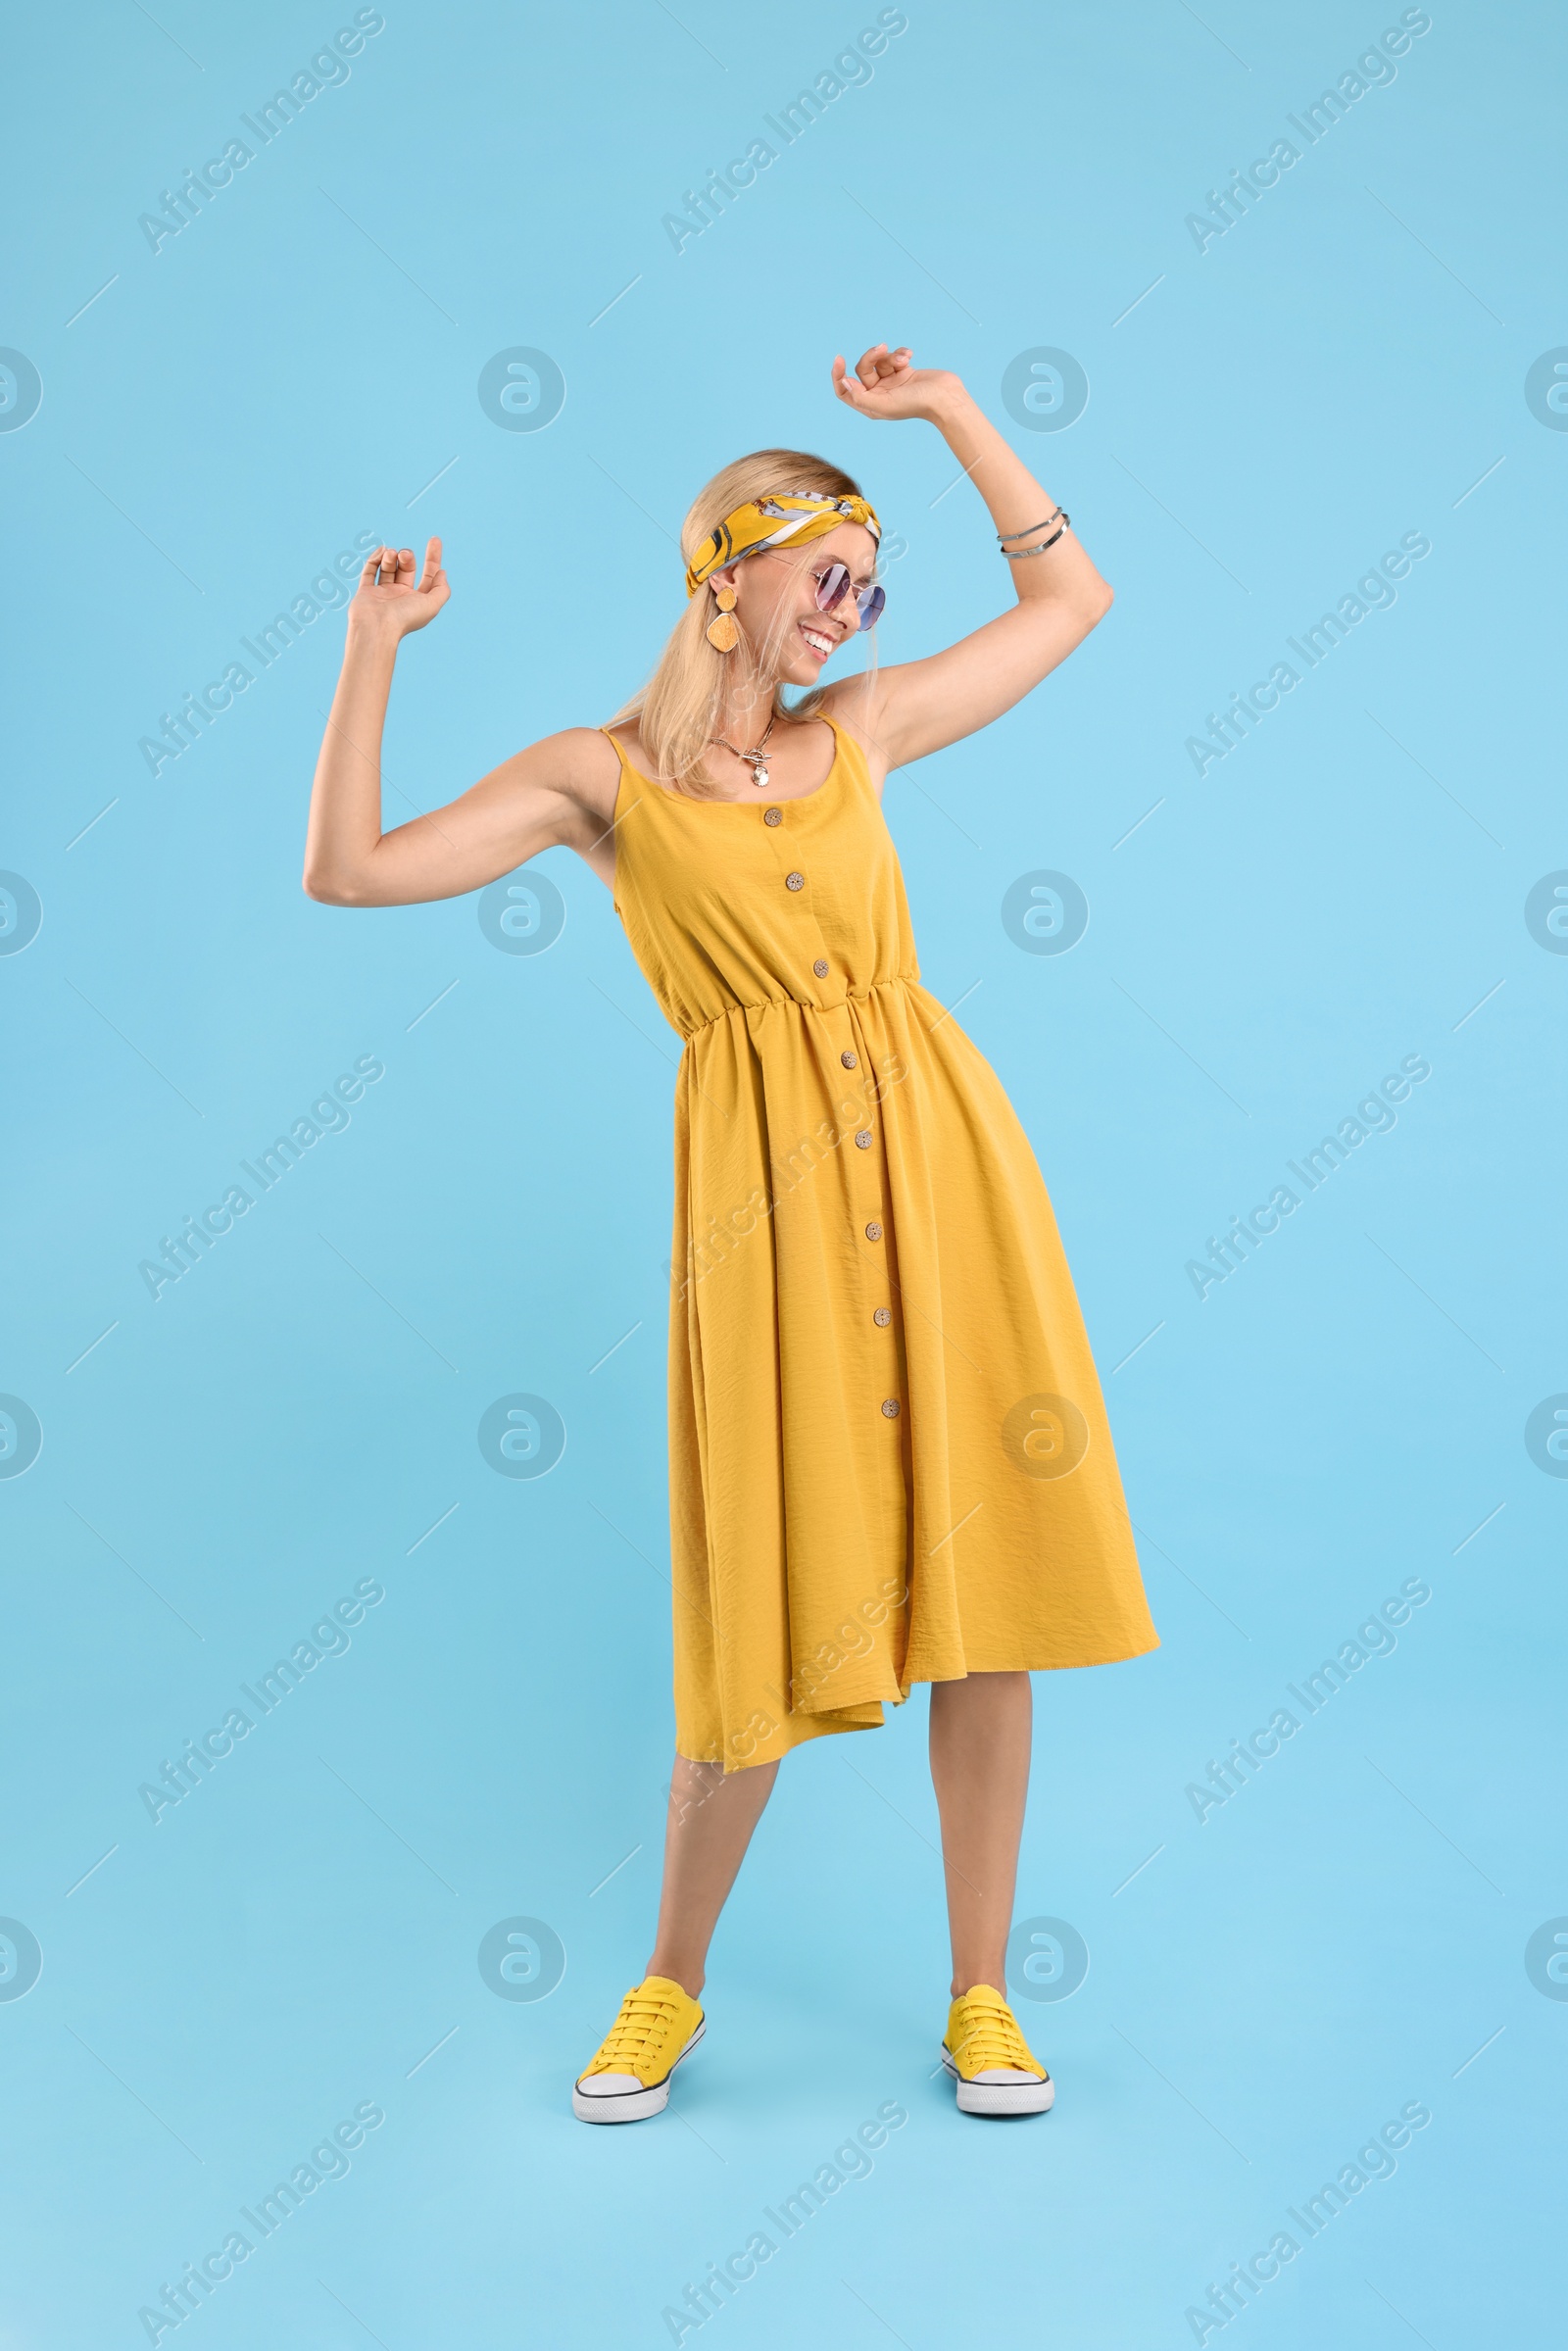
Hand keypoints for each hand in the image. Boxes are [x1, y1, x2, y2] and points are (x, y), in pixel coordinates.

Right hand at [349, 537, 449, 638]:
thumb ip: (441, 589)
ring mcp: (382, 593)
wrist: (376, 627)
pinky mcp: (366, 591)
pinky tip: (382, 551)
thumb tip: (442, 572)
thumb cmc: (405, 618)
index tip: (435, 539)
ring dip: (392, 557)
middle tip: (404, 554)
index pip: (428, 576)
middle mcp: (400, 596)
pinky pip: (370, 570)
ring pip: (389, 567)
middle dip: (408, 557)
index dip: (433, 558)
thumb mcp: (432, 604)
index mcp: (417, 600)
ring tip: (392, 555)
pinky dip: (375, 558)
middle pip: (407, 568)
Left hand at [831, 345, 961, 422]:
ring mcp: (891, 382)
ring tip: (904, 359)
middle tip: (882, 348)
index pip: (845, 391)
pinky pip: (894, 355)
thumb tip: (843, 382)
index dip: (838, 376)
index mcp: (870, 405)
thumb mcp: (884, 404)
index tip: (839, 358)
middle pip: (862, 369)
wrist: (945, 398)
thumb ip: (860, 395)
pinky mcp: (903, 371)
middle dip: (871, 356)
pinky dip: (901, 353)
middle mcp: (879, 394)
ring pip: (879, 360)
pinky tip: (910, 355)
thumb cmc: (916, 404)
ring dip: (891, 355)